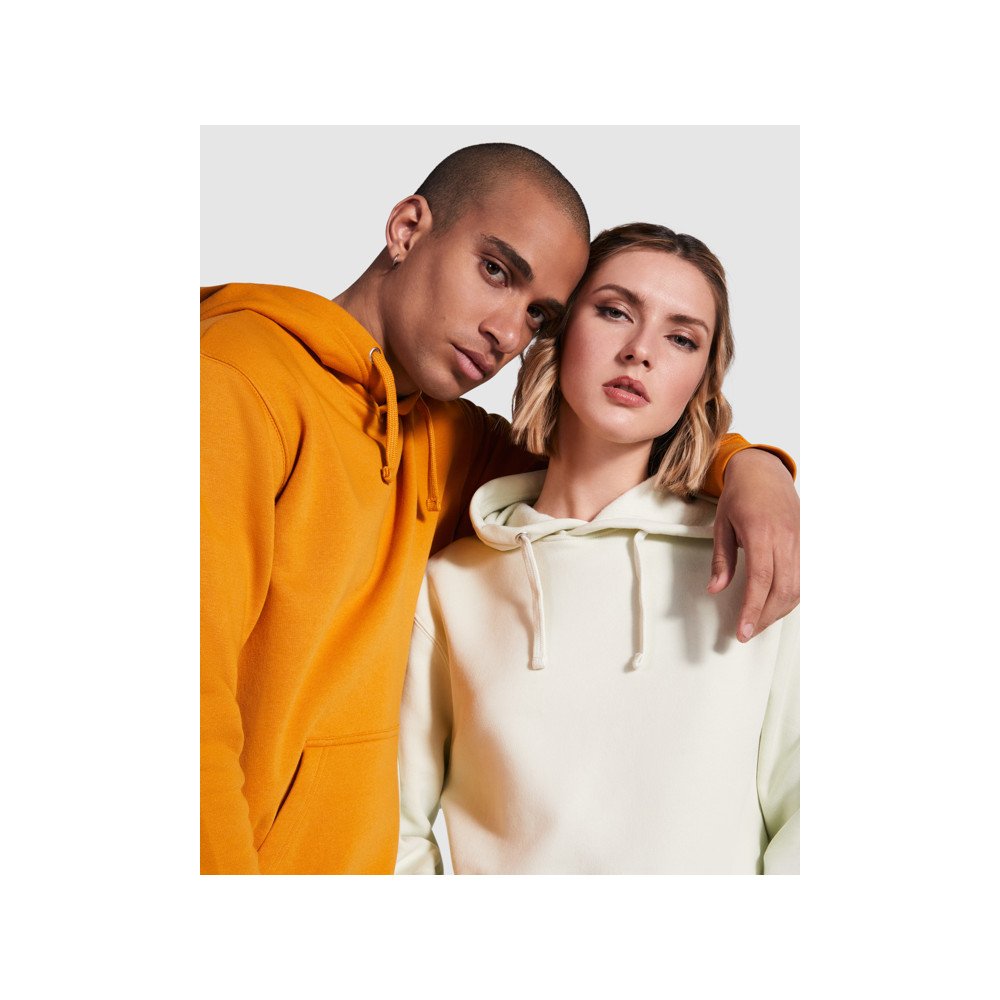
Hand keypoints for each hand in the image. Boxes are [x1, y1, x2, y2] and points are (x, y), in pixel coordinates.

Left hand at [708, 448, 798, 641]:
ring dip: (780, 610)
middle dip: (766, 616)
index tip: (743, 630)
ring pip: (799, 586)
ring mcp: (801, 540)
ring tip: (759, 620)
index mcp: (761, 532)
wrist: (764, 472)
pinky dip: (793, 596)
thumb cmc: (740, 496)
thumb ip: (721, 559)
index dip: (753, 609)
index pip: (761, 579)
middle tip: (747, 631)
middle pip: (784, 589)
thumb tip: (716, 589)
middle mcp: (786, 538)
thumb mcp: (721, 525)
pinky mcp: (808, 542)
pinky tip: (778, 604)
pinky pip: (806, 577)